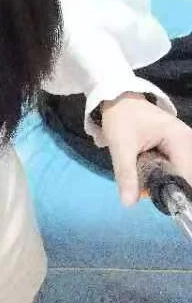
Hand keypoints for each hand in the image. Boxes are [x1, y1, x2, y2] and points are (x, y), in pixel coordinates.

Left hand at [101, 92, 191, 207]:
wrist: (118, 98)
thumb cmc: (121, 118)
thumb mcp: (120, 146)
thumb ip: (126, 174)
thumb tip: (128, 204)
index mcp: (180, 140)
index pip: (187, 176)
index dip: (177, 193)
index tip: (162, 202)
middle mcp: (189, 141)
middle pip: (187, 176)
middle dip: (170, 187)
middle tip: (148, 189)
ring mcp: (186, 143)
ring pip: (182, 173)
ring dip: (167, 180)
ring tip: (146, 176)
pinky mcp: (179, 146)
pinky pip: (178, 166)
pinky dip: (166, 173)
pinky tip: (151, 171)